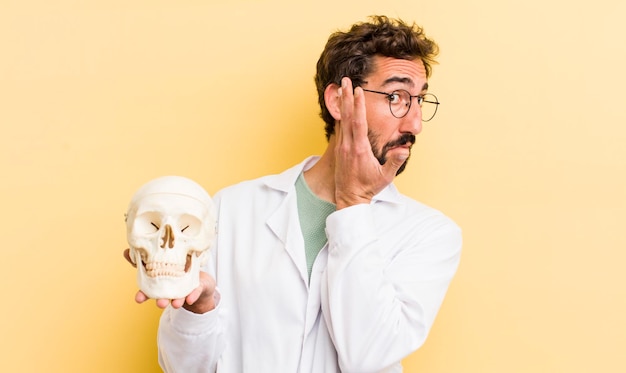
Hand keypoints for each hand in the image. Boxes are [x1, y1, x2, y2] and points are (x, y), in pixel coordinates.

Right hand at [123, 249, 216, 312]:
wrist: (202, 281)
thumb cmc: (178, 268)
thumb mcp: (163, 259)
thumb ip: (144, 257)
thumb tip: (126, 251)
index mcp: (161, 283)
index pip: (150, 290)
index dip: (143, 294)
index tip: (138, 299)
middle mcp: (171, 289)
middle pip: (164, 296)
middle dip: (161, 301)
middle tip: (160, 303)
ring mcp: (184, 289)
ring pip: (179, 297)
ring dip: (177, 301)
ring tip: (176, 304)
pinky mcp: (197, 289)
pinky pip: (195, 293)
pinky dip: (192, 295)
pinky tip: (190, 299)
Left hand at [333, 77, 407, 208]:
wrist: (349, 199)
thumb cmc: (368, 187)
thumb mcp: (385, 177)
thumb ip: (395, 162)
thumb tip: (405, 149)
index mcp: (359, 149)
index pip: (358, 122)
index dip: (357, 105)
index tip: (357, 90)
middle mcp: (348, 145)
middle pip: (346, 116)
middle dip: (346, 97)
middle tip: (344, 80)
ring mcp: (341, 147)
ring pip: (341, 120)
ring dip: (341, 103)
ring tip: (340, 87)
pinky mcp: (339, 149)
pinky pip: (338, 128)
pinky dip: (339, 115)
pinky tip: (338, 106)